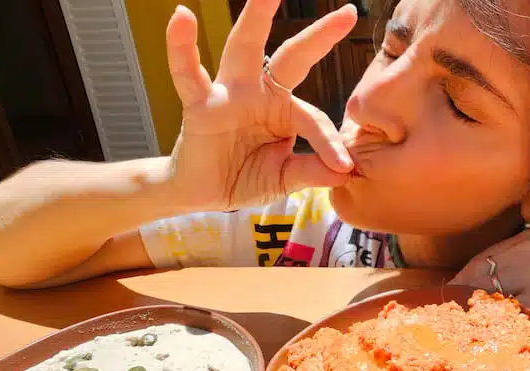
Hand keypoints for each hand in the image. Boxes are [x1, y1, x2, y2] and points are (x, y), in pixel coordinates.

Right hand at [164, 0, 356, 211]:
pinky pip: (188, 72)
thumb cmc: (245, 177)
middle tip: (347, 13)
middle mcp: (260, 91)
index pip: (313, 118)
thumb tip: (347, 172)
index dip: (328, 142)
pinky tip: (182, 16)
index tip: (345, 166)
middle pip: (292, 56)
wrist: (203, 192)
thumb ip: (311, 171)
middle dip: (319, 34)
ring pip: (243, 48)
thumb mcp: (284, 178)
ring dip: (256, 17)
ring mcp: (229, 93)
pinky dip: (182, 45)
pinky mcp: (200, 103)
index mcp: (285, 109)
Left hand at [450, 231, 529, 335]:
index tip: (449, 309)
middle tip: (454, 329)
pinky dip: (503, 330)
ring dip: (478, 321)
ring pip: (490, 300)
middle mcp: (526, 253)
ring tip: (472, 337)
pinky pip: (512, 318)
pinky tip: (499, 342)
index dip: (459, 289)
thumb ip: (516, 268)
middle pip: (476, 281)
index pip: (475, 264)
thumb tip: (477, 293)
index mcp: (524, 241)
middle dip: (463, 306)